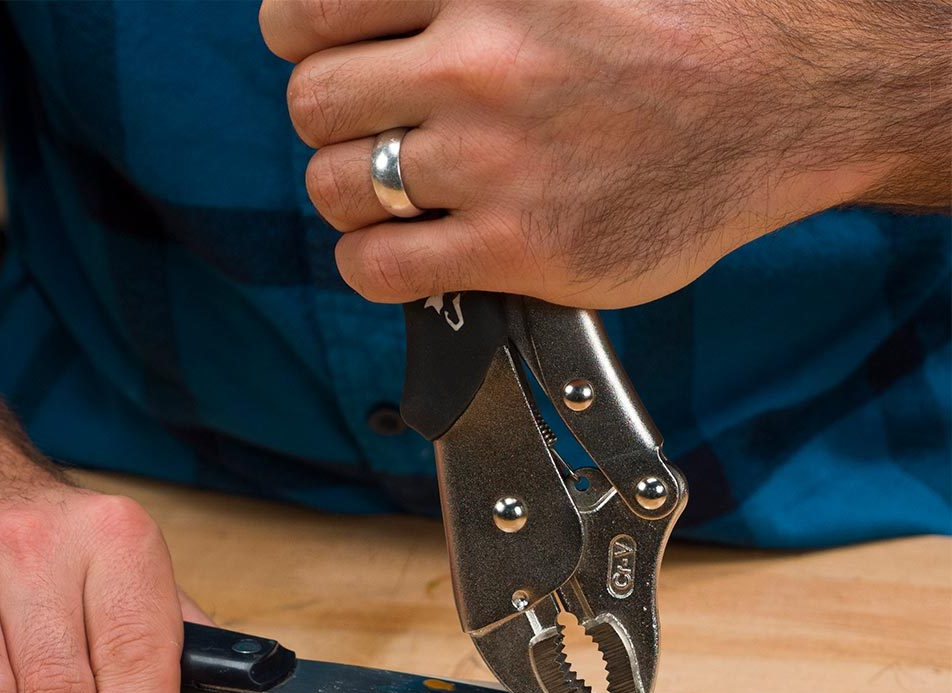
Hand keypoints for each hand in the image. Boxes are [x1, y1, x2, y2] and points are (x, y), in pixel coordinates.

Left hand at [262, 0, 948, 307]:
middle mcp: (480, 60)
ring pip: (337, 187)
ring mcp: (496, 160)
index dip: (300, 35)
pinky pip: (377, 268)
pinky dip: (370, 264)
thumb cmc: (684, 21)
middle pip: (313, 102)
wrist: (789, 100)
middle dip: (330, 119)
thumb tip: (391, 9)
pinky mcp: (519, 248)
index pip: (312, 6)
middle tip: (370, 130)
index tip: (322, 52)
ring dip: (350, 195)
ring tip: (394, 194)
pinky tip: (402, 253)